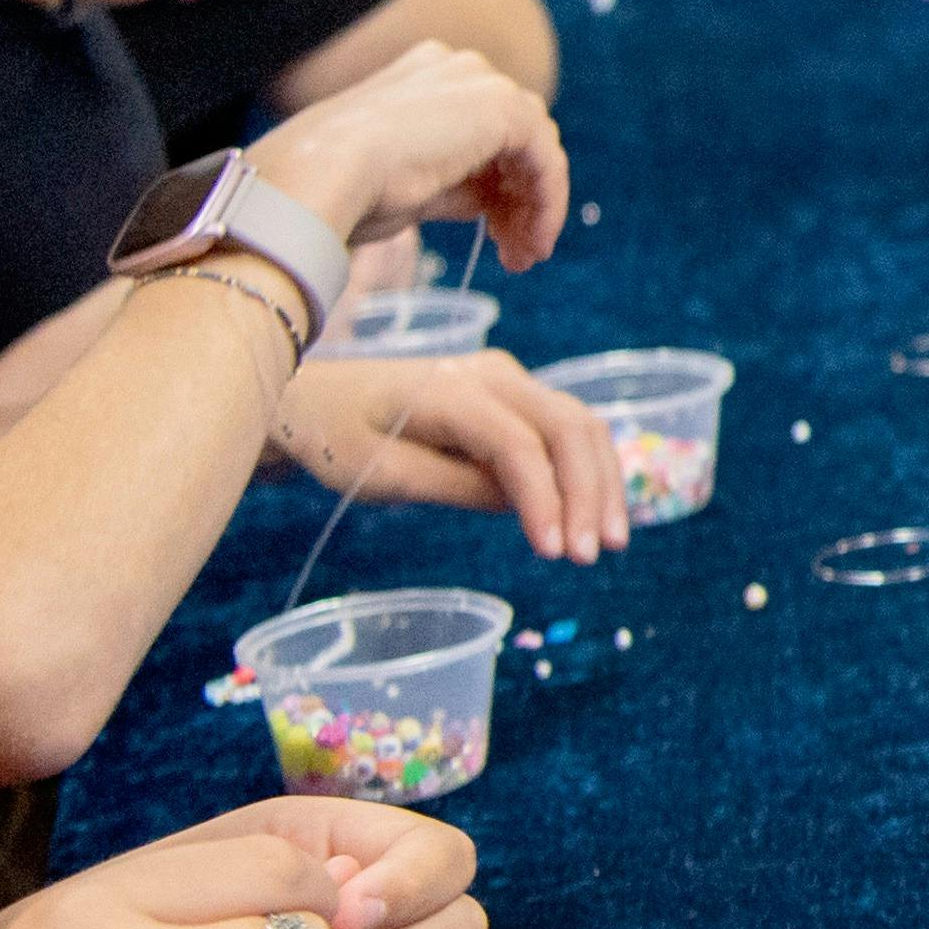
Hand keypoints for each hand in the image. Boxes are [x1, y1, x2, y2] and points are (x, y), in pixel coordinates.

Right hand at [253, 41, 572, 268]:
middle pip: (513, 138)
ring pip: (534, 149)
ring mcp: (480, 81)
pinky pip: (546, 159)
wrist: (322, 177)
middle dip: (519, 199)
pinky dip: (548, 203)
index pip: (480, 130)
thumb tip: (487, 200)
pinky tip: (535, 241)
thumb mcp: (411, 184)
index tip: (495, 235)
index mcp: (422, 76)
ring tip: (524, 257)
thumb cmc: (344, 189)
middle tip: (517, 254)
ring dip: (535, 207)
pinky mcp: (504, 106)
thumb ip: (455, 182)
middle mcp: (454, 69)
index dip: (496, 186)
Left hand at [278, 348, 626, 567]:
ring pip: (580, 425)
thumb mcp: (381, 475)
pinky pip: (567, 429)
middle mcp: (494, 374)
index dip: (544, 499)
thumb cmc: (337, 437)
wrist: (317, 396)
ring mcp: (510, 379)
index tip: (554, 553)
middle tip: (594, 555)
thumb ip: (455, 485)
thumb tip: (524, 506)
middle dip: (590, 492)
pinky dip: (589, 470)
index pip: (518, 444)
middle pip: (568, 427)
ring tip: (611, 542)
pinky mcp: (516, 395)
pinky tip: (598, 512)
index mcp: (452, 390)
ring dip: (602, 483)